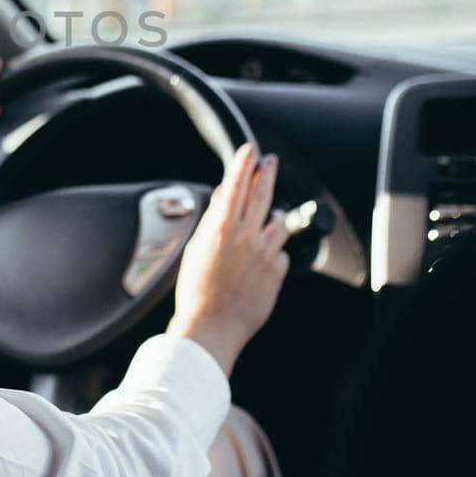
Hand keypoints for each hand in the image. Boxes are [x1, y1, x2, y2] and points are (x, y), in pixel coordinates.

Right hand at [166, 143, 289, 375]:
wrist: (212, 325)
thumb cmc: (196, 291)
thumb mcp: (196, 249)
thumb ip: (212, 223)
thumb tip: (221, 201)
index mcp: (222, 228)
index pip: (236, 186)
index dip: (244, 164)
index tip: (250, 151)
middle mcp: (247, 236)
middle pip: (263, 195)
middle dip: (267, 174)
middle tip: (270, 162)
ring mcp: (265, 253)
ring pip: (278, 222)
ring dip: (274, 216)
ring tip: (269, 219)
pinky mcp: (277, 271)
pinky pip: (279, 253)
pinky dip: (271, 253)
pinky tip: (259, 264)